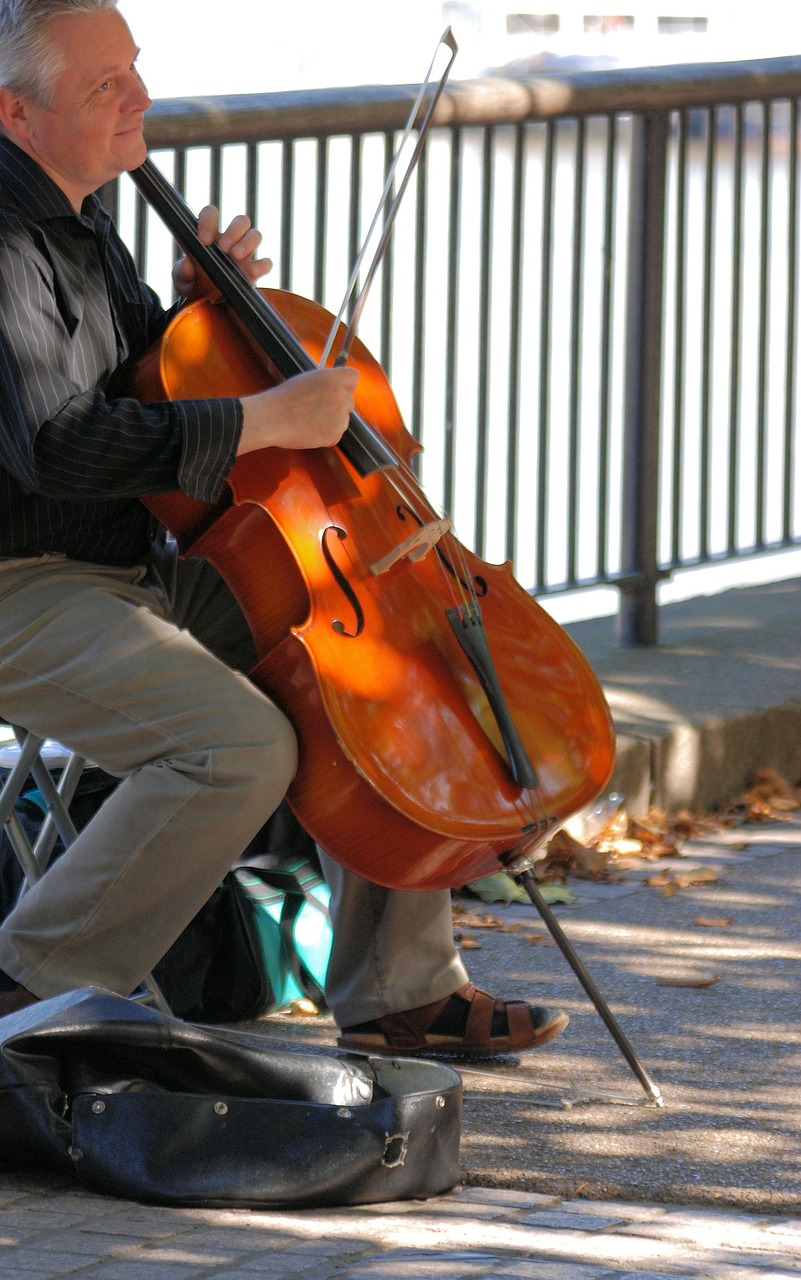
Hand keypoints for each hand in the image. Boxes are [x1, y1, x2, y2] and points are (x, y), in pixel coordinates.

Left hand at [173, 206, 272, 297]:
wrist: (204, 303)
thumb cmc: (191, 283)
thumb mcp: (181, 278)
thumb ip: (181, 271)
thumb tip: (186, 265)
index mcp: (209, 234)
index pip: (211, 214)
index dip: (208, 221)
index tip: (204, 240)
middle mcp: (229, 239)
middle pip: (241, 221)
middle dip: (234, 231)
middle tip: (225, 248)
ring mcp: (245, 254)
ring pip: (255, 235)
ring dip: (247, 243)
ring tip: (236, 256)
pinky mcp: (254, 271)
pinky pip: (266, 263)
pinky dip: (261, 266)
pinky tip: (251, 274)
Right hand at [238, 366, 359, 454]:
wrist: (273, 418)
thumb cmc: (283, 399)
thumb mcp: (306, 381)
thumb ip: (325, 384)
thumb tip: (334, 389)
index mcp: (331, 378)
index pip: (353, 377)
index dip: (346, 386)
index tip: (340, 392)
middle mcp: (340, 395)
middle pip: (349, 402)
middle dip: (338, 408)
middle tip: (318, 411)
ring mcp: (340, 415)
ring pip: (343, 421)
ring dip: (331, 423)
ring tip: (309, 422)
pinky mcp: (335, 433)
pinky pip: (335, 436)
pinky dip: (325, 436)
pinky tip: (309, 431)